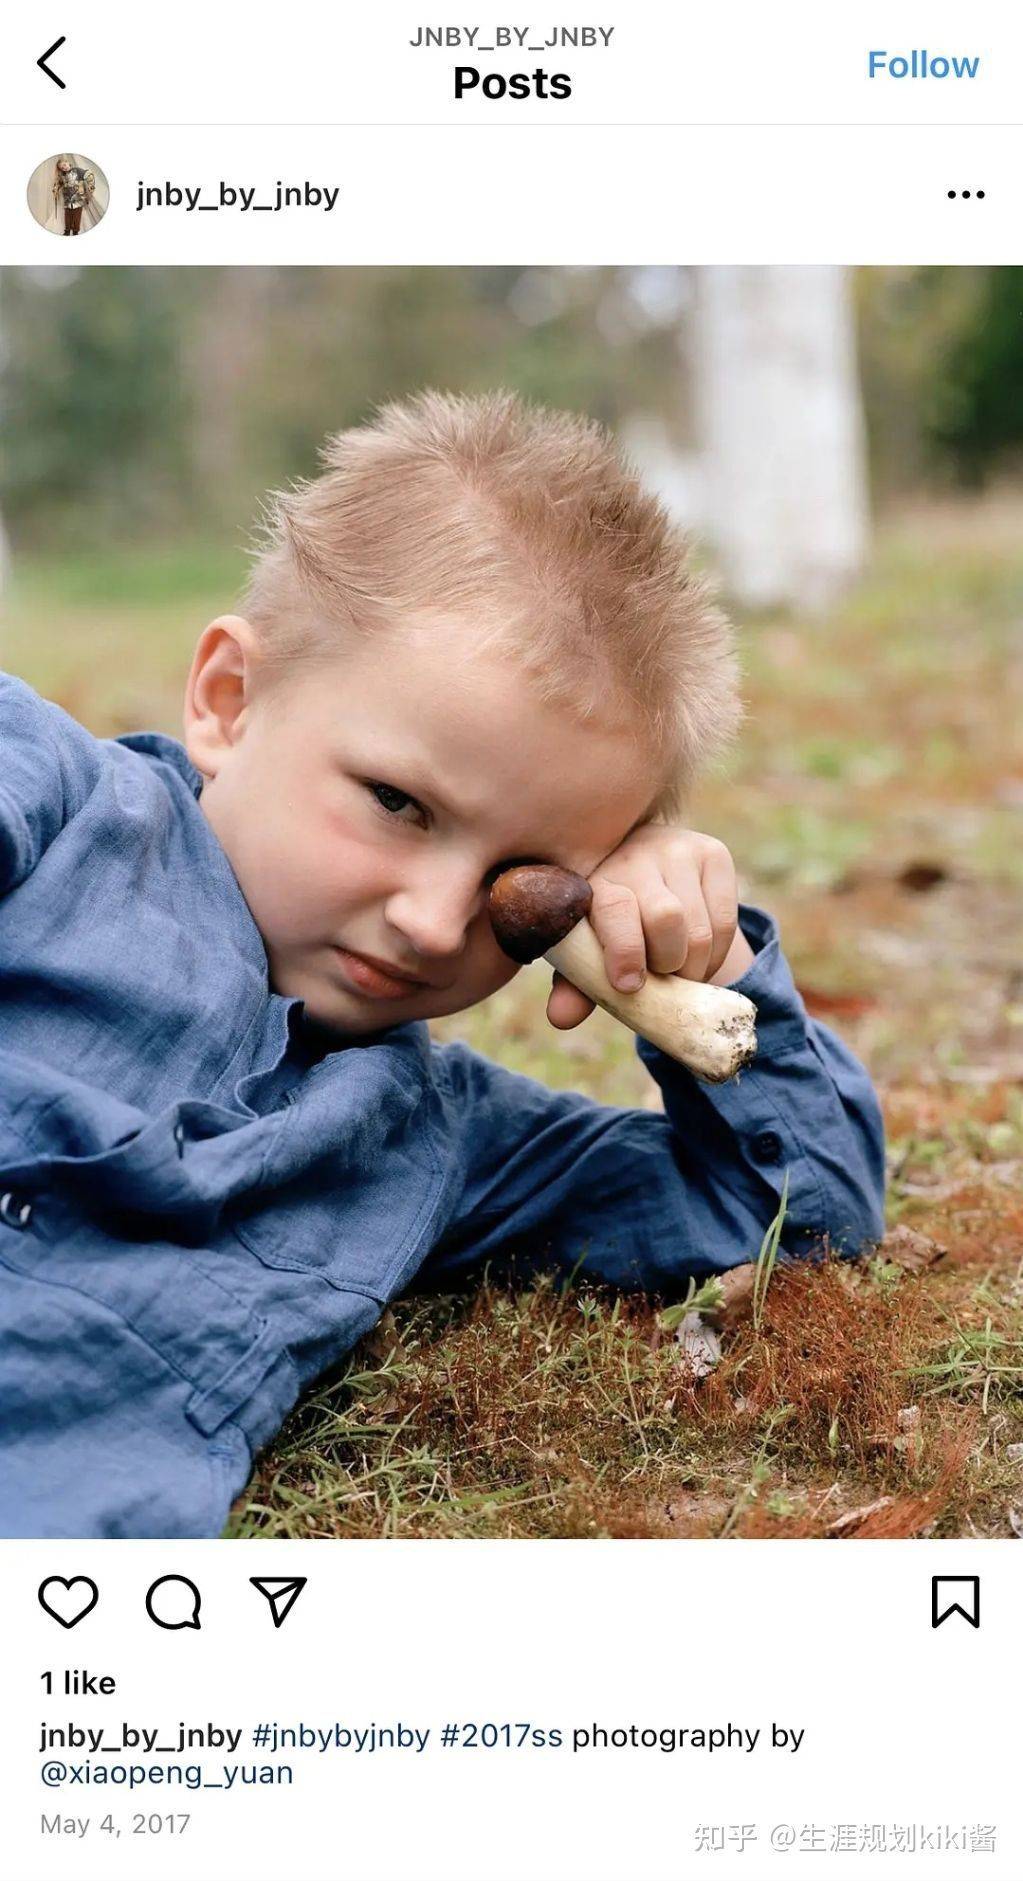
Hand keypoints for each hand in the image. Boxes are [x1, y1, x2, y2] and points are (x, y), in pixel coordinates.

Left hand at [546, 824, 753, 1029]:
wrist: (645, 871)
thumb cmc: (609, 923)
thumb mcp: (589, 950)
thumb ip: (576, 983)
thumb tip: (561, 1018)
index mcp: (594, 876)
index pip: (615, 908)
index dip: (625, 951)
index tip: (629, 984)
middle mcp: (636, 854)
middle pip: (666, 918)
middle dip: (666, 964)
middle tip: (659, 976)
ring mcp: (679, 849)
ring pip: (699, 930)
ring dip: (693, 969)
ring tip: (678, 971)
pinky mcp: (714, 853)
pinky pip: (726, 922)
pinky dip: (716, 956)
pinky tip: (699, 957)